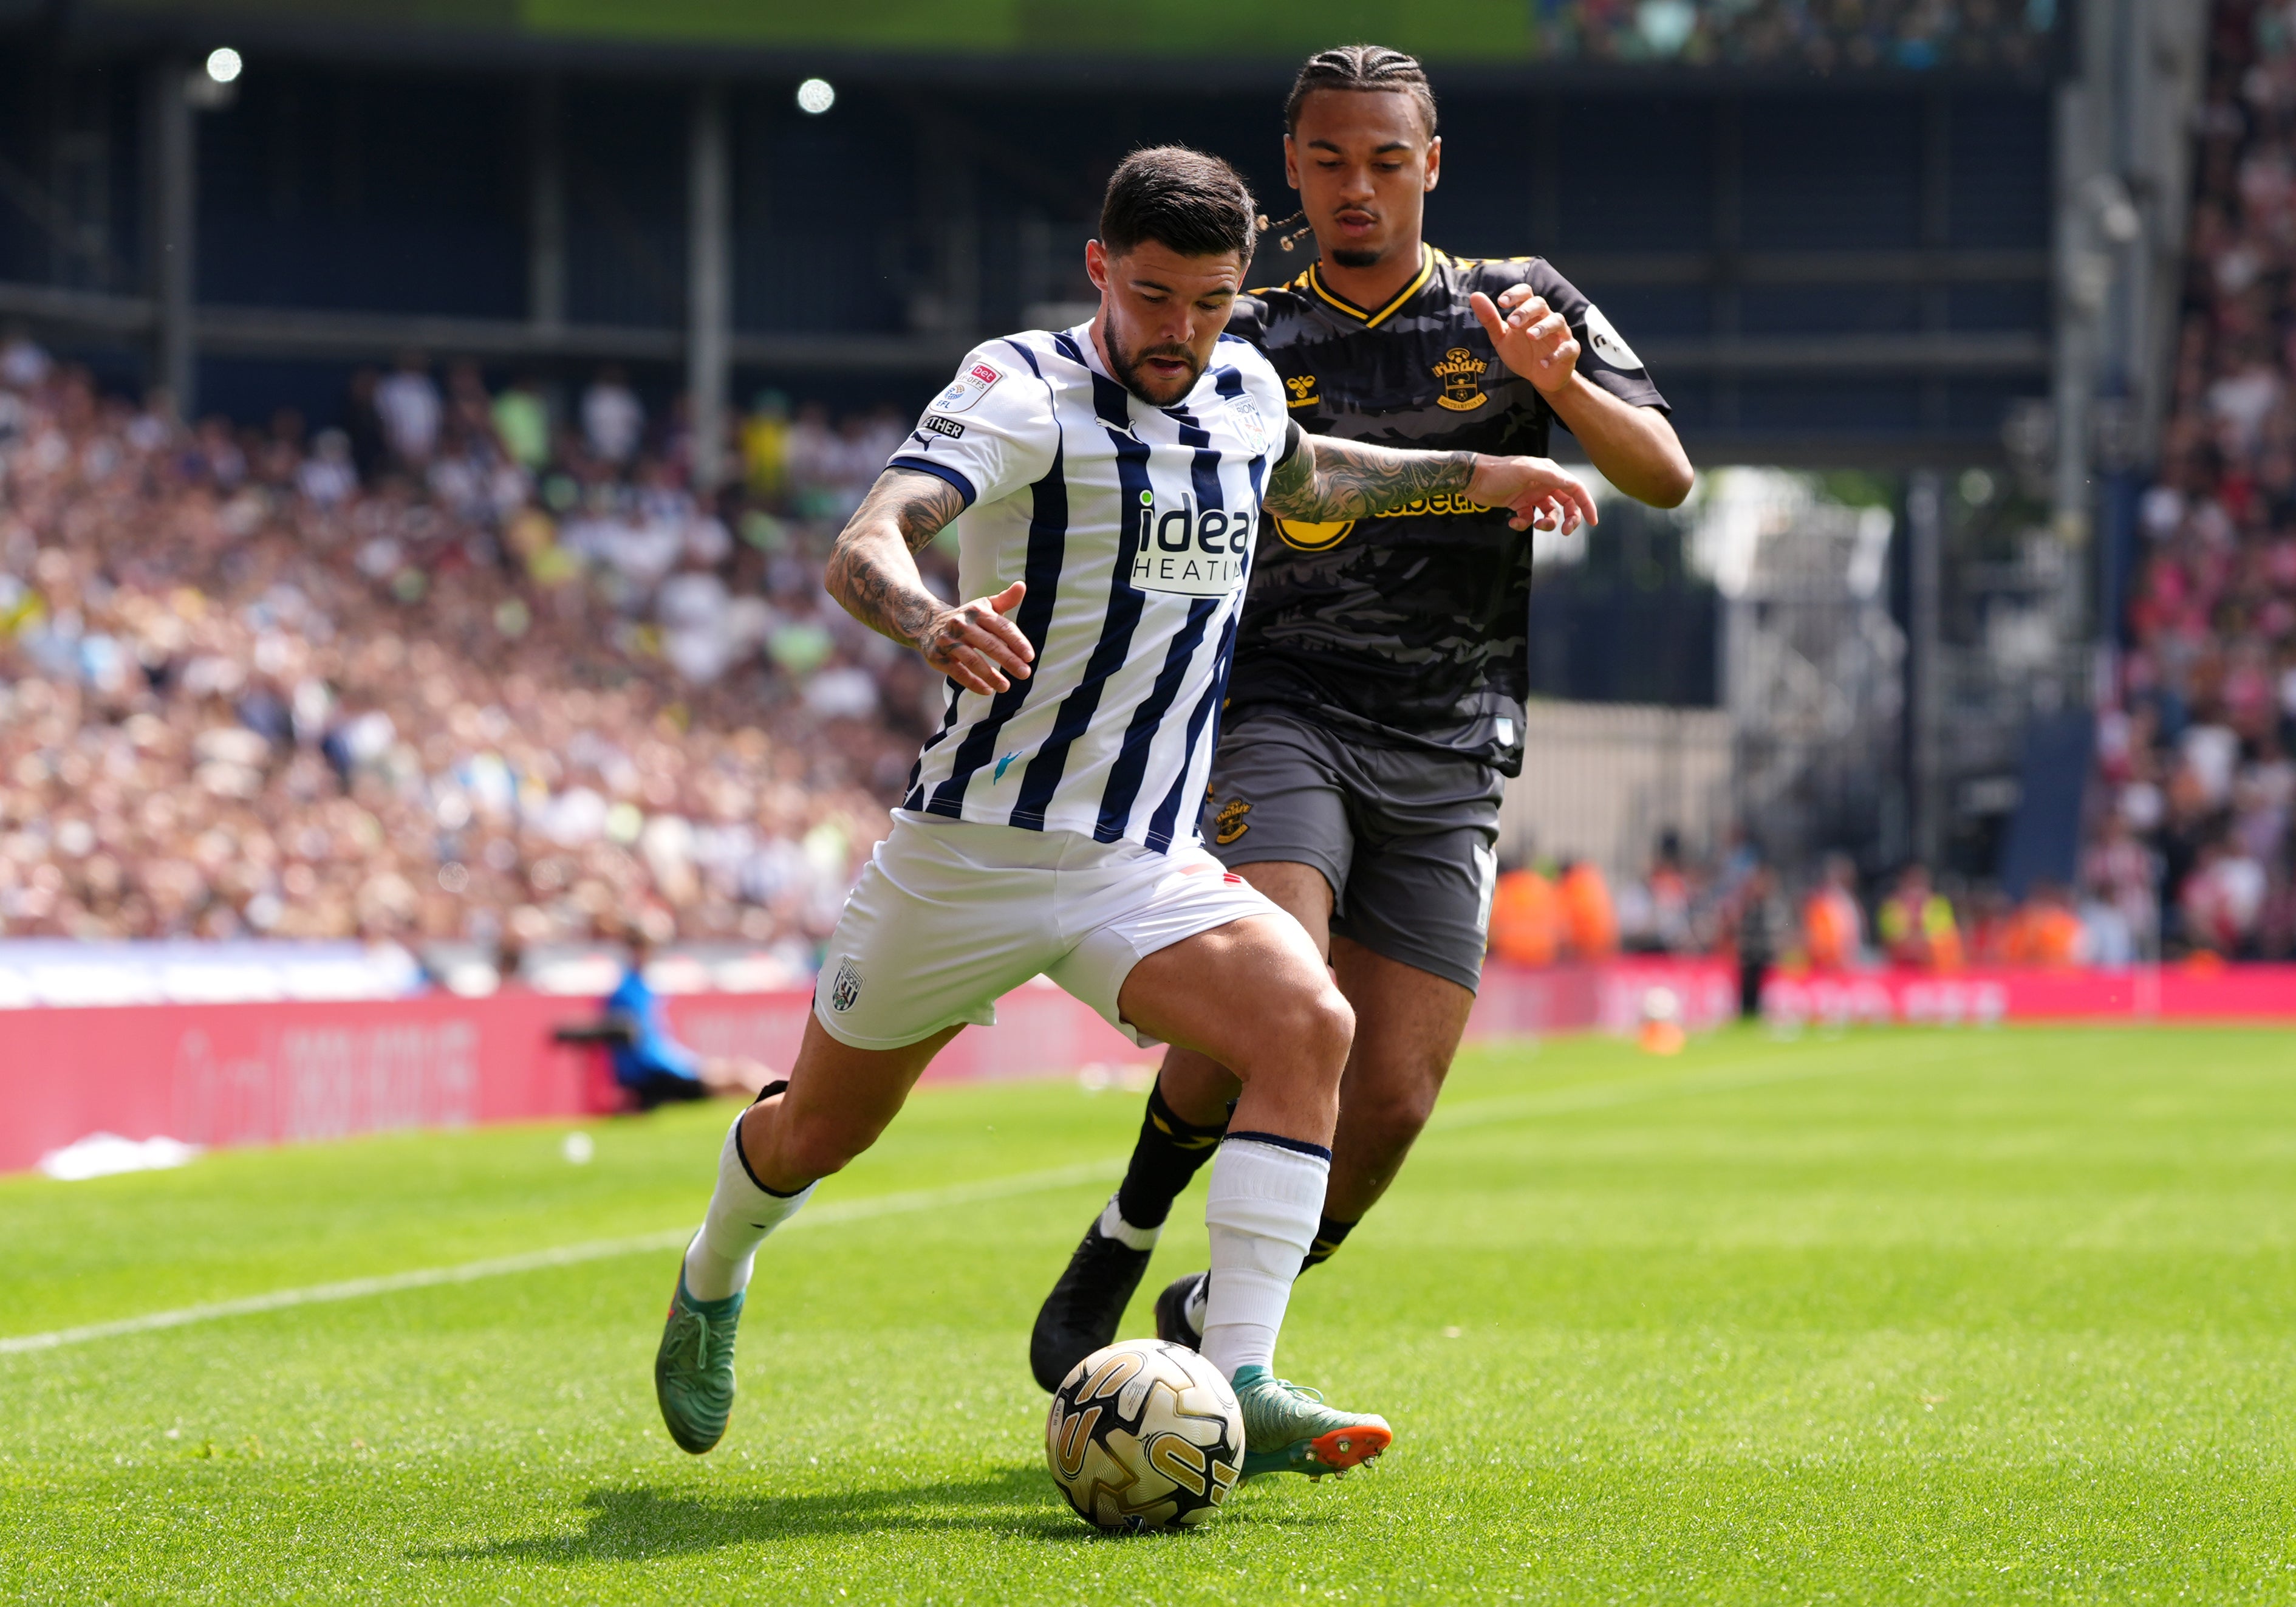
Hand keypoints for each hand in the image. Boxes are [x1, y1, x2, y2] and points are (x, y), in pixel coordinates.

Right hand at [920, 581, 1032, 694]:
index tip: (1030, 657)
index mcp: (977, 612)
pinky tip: (987, 691)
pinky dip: (973, 682)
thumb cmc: (967, 618)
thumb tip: (1022, 585)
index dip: (1017, 642)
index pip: (1002, 627)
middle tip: (1025, 674)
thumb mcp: (984, 606)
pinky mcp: (937, 656)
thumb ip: (1005, 600)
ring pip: (973, 660)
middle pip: (989, 645)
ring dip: (991, 675)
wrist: (927, 623)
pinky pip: (957, 672)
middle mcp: (962, 624)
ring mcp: (948, 641)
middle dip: (1009, 660)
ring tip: (1006, 687)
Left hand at [1466, 456, 1598, 534]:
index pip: (1576, 489)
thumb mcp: (1526, 471)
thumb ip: (1550, 477)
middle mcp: (1544, 483)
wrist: (1473, 478)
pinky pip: (1530, 519)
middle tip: (1564, 532)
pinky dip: (1524, 524)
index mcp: (1550, 473)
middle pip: (1567, 504)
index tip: (1593, 522)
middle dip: (1569, 519)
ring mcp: (1532, 495)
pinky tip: (1513, 522)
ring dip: (1546, 524)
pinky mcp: (1519, 504)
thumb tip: (1573, 484)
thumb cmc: (1499, 472)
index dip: (1586, 505)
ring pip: (1550, 514)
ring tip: (1535, 525)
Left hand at [1470, 287, 1579, 395]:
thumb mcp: (1501, 338)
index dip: (1515, 294)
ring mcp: (1560, 333)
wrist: (1540, 377)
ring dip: (1543, 327)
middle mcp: (1546, 318)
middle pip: (1540, 304)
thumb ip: (1490, 319)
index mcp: (1529, 313)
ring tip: (1530, 336)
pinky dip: (1556, 354)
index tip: (1501, 302)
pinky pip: (1567, 348)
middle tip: (1512, 323)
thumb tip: (1475, 296)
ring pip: (1557, 321)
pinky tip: (1543, 363)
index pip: (1526, 293)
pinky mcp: (1570, 350)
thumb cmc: (1521, 352)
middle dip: (1526, 310)